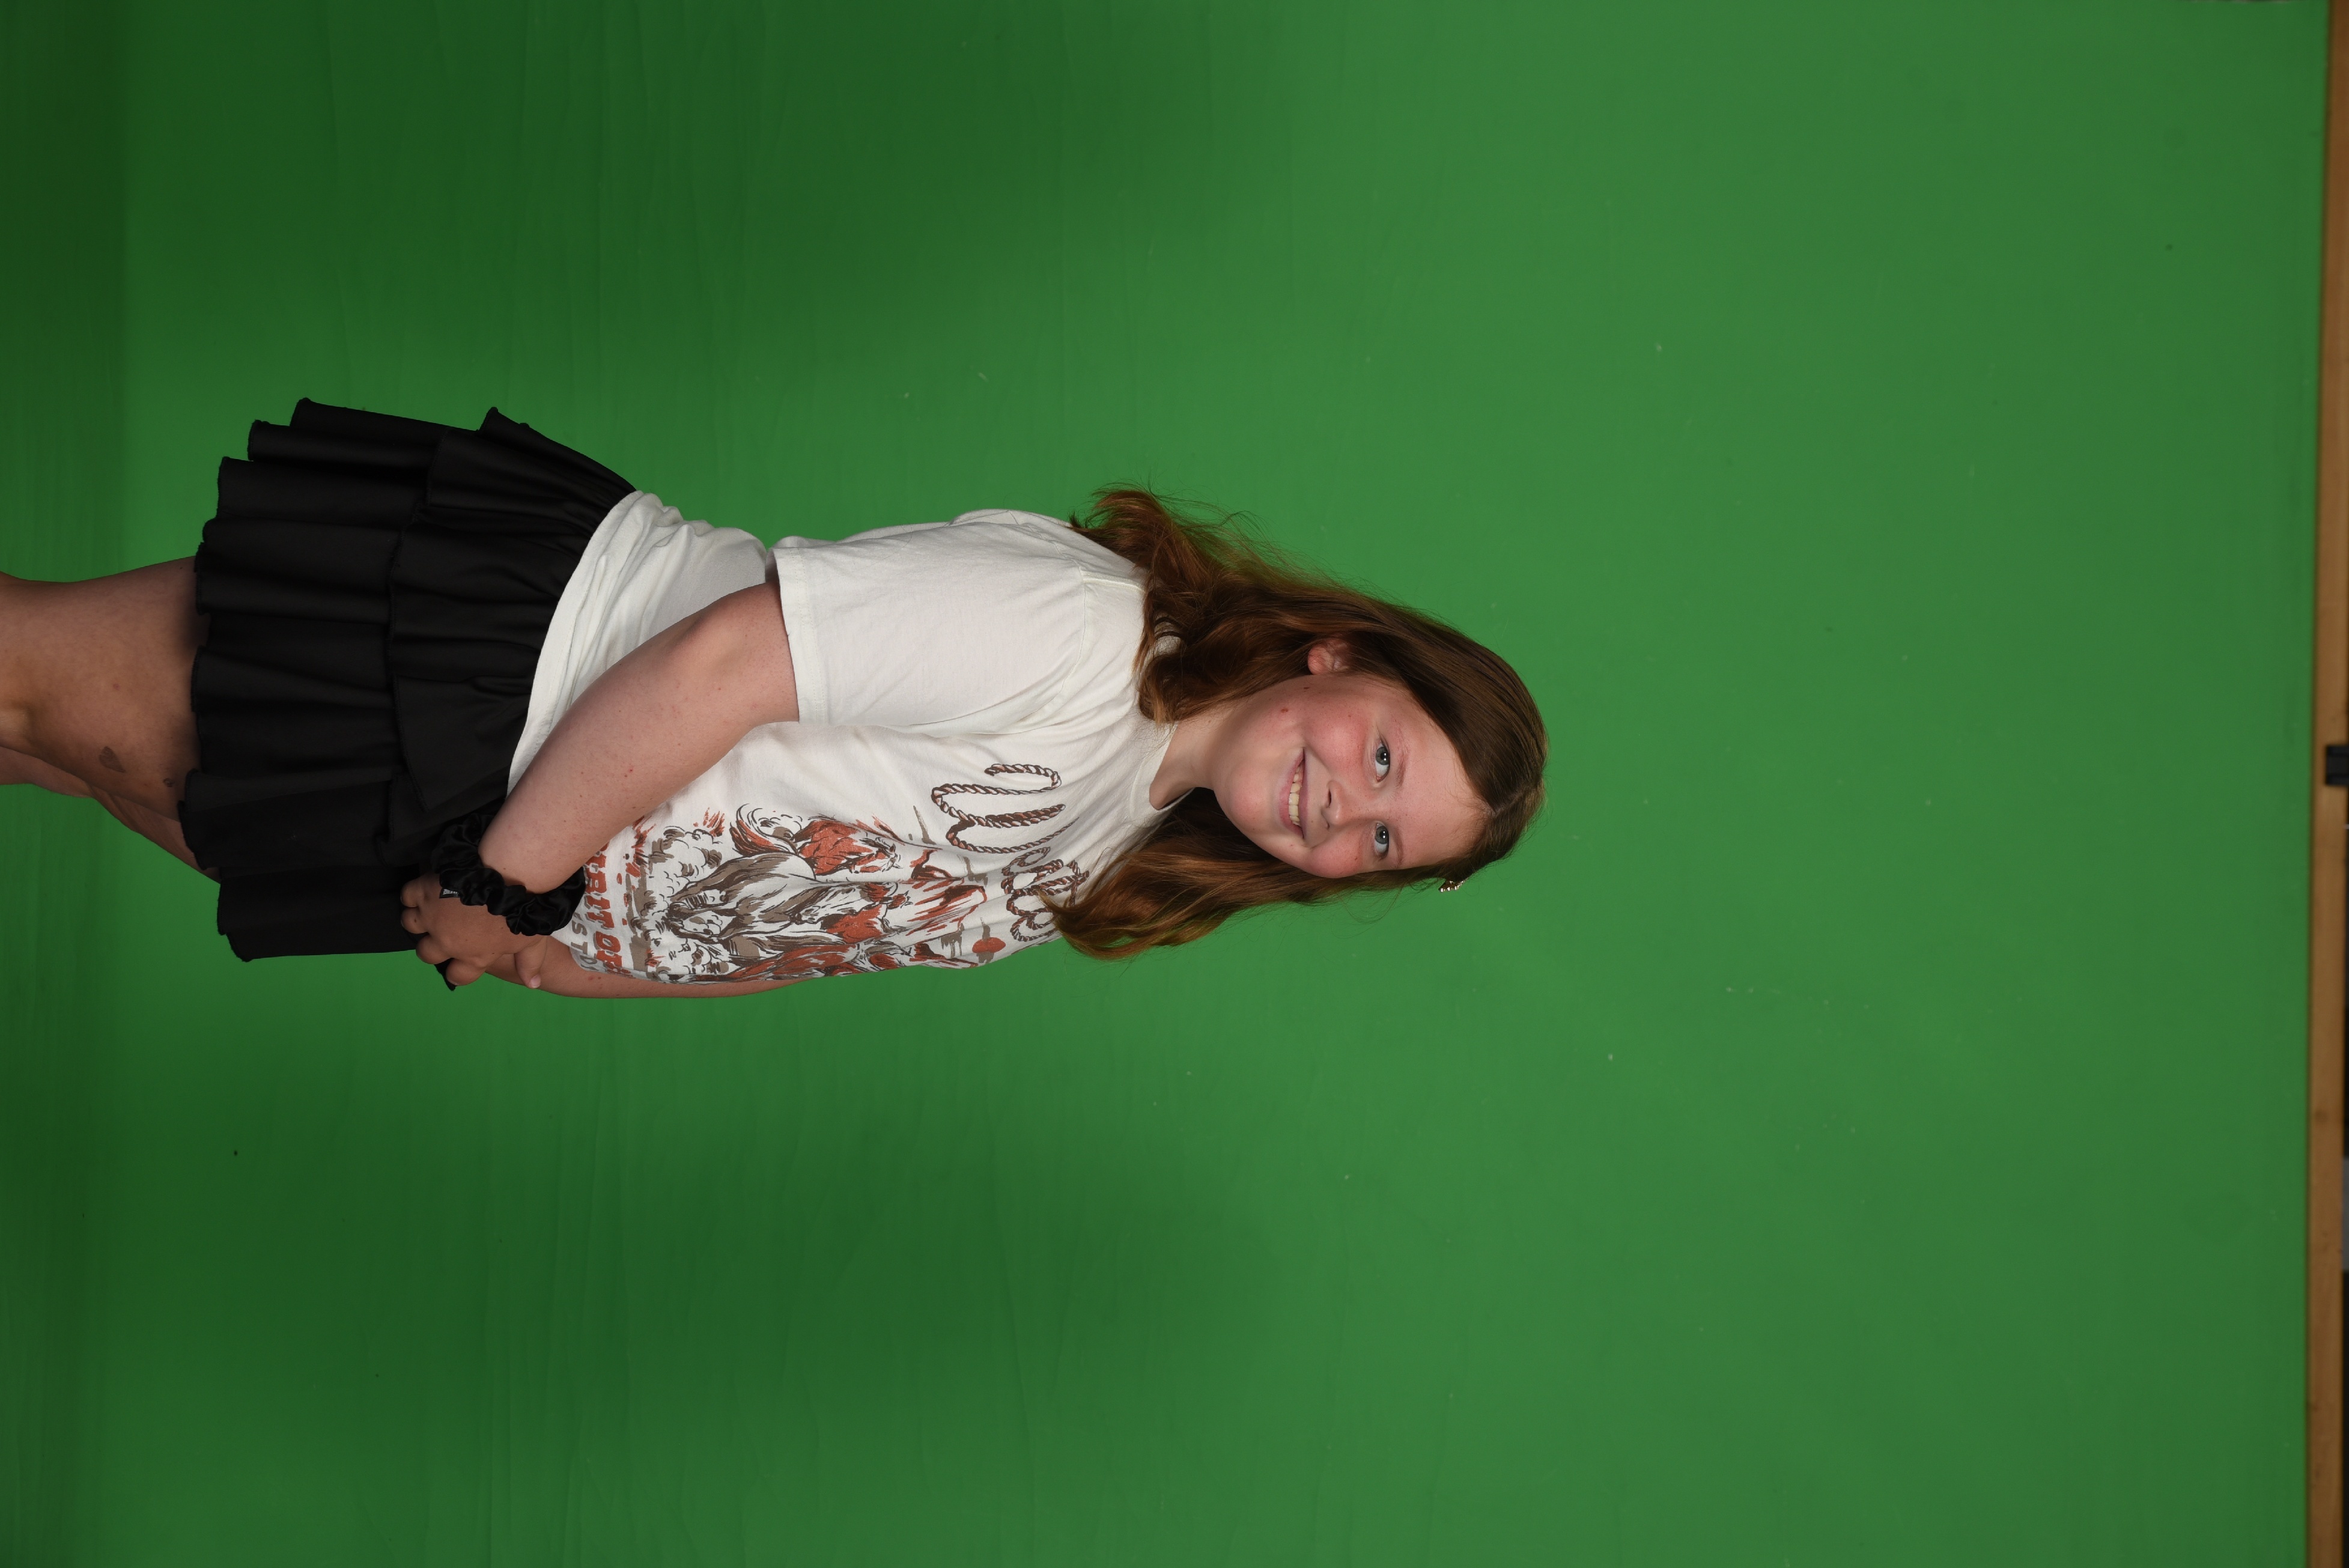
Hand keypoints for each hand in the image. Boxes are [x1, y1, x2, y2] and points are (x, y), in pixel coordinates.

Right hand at [399, 874, 555, 988]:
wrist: (510, 873)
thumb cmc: (523, 908)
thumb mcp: (533, 939)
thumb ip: (529, 962)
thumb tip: (532, 984)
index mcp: (473, 956)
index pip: (457, 976)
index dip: (456, 970)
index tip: (457, 962)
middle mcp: (447, 942)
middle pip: (426, 953)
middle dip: (431, 945)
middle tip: (440, 931)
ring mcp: (432, 917)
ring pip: (410, 924)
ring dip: (418, 918)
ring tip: (430, 909)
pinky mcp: (423, 892)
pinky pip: (407, 896)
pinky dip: (412, 893)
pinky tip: (424, 889)